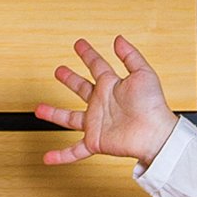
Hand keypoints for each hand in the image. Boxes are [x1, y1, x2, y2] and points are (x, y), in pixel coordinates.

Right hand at [36, 33, 176, 168]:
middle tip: (59, 71)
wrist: (156, 135)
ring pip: (70, 118)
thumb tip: (118, 39)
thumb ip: (130, 56)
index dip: (87, 54)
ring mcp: (97, 122)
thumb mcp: (144, 74)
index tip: (79, 45)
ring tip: (40, 109)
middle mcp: (102, 103)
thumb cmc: (154, 107)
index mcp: (112, 86)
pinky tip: (49, 157)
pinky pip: (75, 150)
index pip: (96, 65)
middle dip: (70, 79)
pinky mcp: (96, 141)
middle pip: (81, 88)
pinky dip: (62, 155)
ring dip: (54, 114)